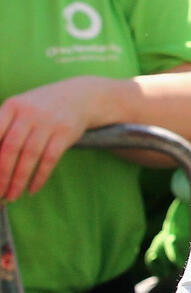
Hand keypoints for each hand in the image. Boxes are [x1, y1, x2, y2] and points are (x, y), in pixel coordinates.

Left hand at [0, 78, 100, 199]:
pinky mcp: (66, 132)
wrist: (80, 96)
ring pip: (30, 156)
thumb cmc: (40, 107)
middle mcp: (30, 112)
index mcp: (12, 106)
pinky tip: (32, 189)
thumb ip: (2, 129)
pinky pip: (49, 159)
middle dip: (2, 174)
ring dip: (19, 180)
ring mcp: (49, 122)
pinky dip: (39, 177)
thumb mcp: (19, 109)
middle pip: (10, 148)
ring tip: (12, 196)